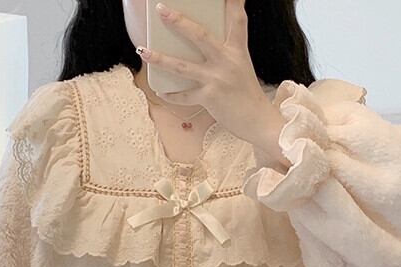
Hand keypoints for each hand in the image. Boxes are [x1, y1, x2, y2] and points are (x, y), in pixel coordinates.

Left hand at [138, 0, 290, 167]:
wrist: (257, 121)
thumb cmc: (247, 94)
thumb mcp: (241, 66)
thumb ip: (227, 53)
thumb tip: (209, 46)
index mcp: (237, 50)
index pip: (237, 19)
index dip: (233, 2)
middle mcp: (226, 61)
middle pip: (199, 35)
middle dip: (178, 21)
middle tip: (162, 10)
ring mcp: (216, 79)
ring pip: (182, 66)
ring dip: (160, 58)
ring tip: (143, 50)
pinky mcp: (209, 97)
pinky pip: (184, 95)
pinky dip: (172, 95)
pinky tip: (161, 91)